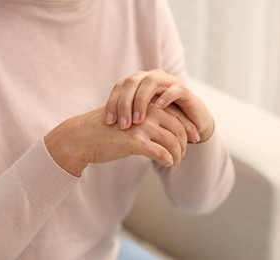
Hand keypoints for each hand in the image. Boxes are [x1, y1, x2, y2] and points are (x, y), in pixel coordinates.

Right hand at [44, 104, 188, 176]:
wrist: (83, 137)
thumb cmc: (105, 130)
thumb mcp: (129, 118)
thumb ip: (146, 120)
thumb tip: (163, 131)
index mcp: (147, 105)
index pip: (176, 116)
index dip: (188, 128)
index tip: (195, 138)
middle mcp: (148, 112)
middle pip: (178, 129)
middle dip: (185, 143)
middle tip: (184, 154)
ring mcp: (142, 126)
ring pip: (172, 142)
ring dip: (178, 154)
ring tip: (176, 161)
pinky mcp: (136, 141)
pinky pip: (161, 153)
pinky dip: (168, 160)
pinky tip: (168, 163)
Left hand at [104, 69, 213, 142]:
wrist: (189, 123)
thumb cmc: (161, 121)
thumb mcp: (141, 119)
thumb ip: (125, 117)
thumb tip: (100, 125)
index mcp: (138, 83)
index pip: (120, 87)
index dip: (112, 102)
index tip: (108, 122)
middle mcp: (151, 78)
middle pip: (132, 82)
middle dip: (124, 104)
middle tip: (122, 124)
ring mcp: (168, 81)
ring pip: (151, 83)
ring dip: (142, 102)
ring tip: (138, 121)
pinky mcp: (184, 89)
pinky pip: (174, 89)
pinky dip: (166, 96)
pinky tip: (158, 108)